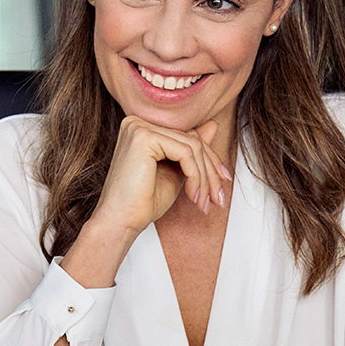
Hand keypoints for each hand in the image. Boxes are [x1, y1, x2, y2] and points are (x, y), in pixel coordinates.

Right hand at [93, 115, 229, 236]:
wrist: (121, 222)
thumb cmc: (143, 203)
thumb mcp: (176, 172)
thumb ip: (191, 151)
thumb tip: (213, 125)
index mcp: (142, 128)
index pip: (187, 136)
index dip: (210, 160)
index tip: (223, 182)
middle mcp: (138, 122)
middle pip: (191, 140)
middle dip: (210, 171)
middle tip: (218, 198)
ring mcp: (139, 127)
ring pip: (192, 146)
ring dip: (205, 178)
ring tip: (204, 201)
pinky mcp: (143, 137)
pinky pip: (185, 152)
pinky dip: (196, 176)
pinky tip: (193, 195)